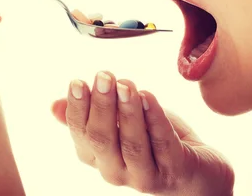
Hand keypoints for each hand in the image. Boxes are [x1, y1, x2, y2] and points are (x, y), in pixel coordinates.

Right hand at [51, 71, 234, 195]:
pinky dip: (155, 119)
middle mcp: (115, 170)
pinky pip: (163, 144)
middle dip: (102, 106)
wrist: (197, 170)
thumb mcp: (120, 123)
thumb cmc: (152, 140)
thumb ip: (91, 114)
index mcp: (97, 157)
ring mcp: (144, 176)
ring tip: (127, 84)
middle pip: (102, 139)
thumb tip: (54, 105)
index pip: (80, 133)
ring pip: (132, 144)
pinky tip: (149, 97)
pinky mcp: (173, 172)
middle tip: (104, 76)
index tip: (78, 82)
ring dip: (128, 112)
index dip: (77, 108)